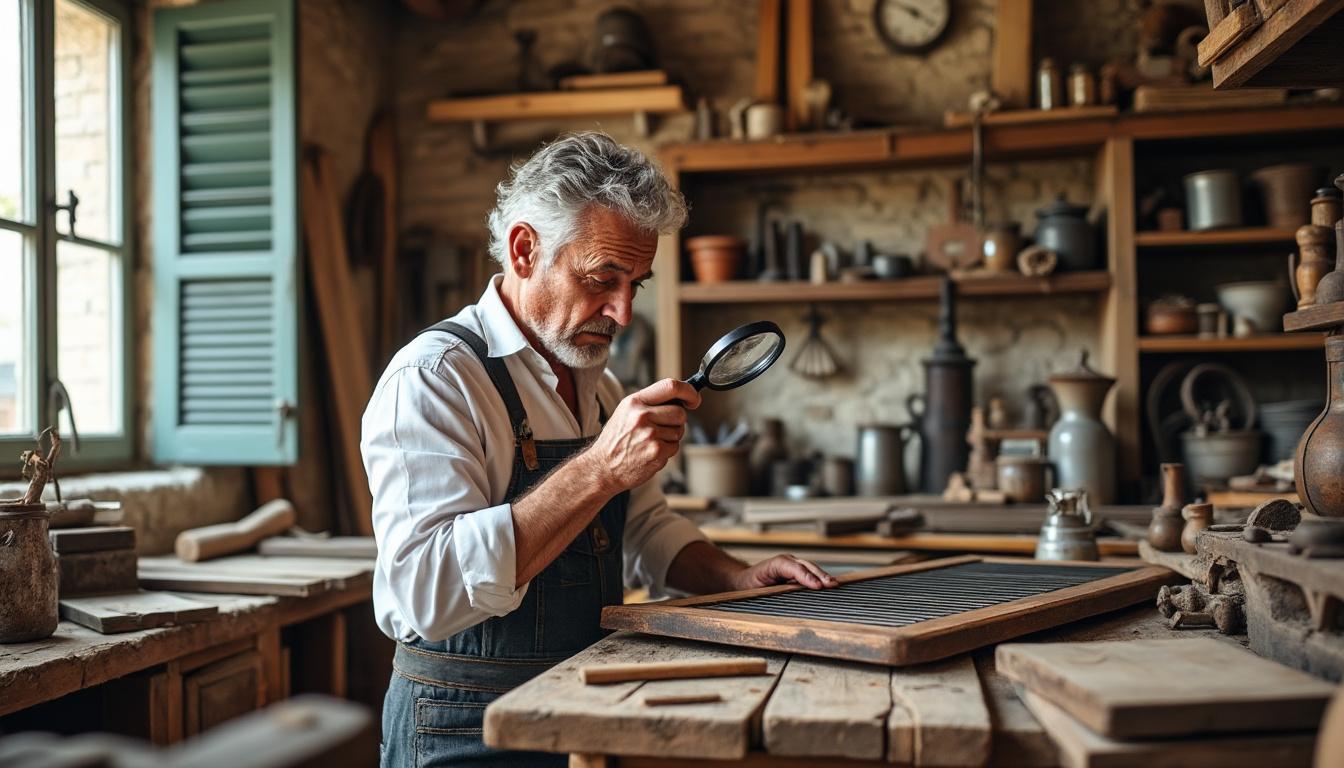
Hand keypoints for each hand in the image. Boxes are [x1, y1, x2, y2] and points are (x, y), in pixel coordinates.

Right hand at [581, 378, 701, 493]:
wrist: (602, 467)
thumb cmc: (616, 439)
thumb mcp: (626, 412)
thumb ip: (650, 402)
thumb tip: (681, 398)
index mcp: (635, 402)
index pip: (670, 386)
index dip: (689, 391)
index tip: (694, 399)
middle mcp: (642, 416)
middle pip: (680, 413)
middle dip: (677, 421)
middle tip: (662, 428)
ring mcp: (650, 434)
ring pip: (679, 431)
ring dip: (670, 437)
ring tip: (650, 442)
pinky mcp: (656, 452)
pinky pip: (675, 447)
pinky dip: (667, 451)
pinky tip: (650, 452)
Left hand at [731, 554, 838, 590]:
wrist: (745, 580)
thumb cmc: (750, 585)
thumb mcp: (756, 589)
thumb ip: (771, 592)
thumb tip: (788, 597)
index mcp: (775, 564)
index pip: (793, 568)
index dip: (805, 576)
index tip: (817, 586)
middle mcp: (786, 561)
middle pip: (805, 566)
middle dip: (819, 575)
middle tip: (831, 585)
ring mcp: (792, 564)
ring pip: (810, 568)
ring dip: (822, 576)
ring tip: (834, 584)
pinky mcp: (796, 571)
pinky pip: (810, 572)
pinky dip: (820, 578)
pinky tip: (829, 584)